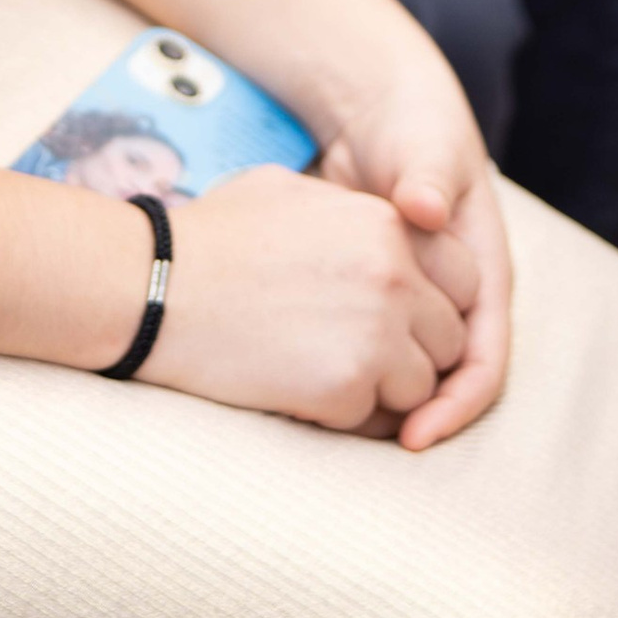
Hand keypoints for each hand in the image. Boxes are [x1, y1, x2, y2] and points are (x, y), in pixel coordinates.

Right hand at [138, 159, 476, 437]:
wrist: (155, 289)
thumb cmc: (213, 237)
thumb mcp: (293, 195)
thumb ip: (357, 217)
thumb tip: (392, 229)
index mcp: (388, 224)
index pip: (463, 278)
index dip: (433, 304)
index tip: (399, 319)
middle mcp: (396, 276)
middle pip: (449, 339)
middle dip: (414, 352)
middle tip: (356, 352)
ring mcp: (376, 334)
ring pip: (420, 387)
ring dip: (384, 391)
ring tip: (323, 370)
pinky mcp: (346, 388)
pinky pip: (374, 421)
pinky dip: (344, 416)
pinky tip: (299, 391)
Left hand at [315, 46, 511, 449]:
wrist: (374, 105)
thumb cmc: (413, 125)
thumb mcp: (425, 148)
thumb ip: (428, 176)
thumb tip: (424, 208)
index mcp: (485, 269)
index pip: (483, 359)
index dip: (455, 404)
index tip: (417, 434)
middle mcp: (457, 293)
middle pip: (449, 377)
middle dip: (419, 415)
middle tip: (371, 445)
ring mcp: (418, 294)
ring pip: (412, 369)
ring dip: (387, 400)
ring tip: (341, 425)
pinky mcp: (379, 292)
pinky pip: (376, 344)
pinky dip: (356, 368)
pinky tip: (316, 382)